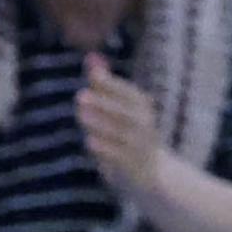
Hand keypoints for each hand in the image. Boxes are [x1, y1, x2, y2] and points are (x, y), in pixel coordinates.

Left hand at [74, 53, 163, 197]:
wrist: (152, 175)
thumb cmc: (128, 136)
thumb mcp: (117, 109)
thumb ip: (104, 85)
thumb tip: (90, 56)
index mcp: (141, 109)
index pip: (128, 93)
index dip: (111, 84)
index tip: (92, 74)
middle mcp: (144, 125)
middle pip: (125, 111)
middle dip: (103, 102)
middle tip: (80, 95)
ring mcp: (140, 146)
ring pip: (121, 133)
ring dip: (101, 123)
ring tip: (80, 114)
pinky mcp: (133, 167)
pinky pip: (119, 157)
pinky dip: (106, 148)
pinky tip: (89, 141)